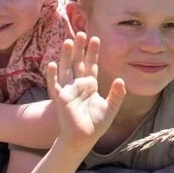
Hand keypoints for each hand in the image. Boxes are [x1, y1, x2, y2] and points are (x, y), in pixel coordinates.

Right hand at [46, 31, 125, 153]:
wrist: (83, 139)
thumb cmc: (95, 125)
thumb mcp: (110, 109)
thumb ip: (117, 95)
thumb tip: (121, 79)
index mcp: (90, 85)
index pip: (91, 64)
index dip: (93, 52)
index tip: (96, 38)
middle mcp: (78, 84)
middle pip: (78, 62)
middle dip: (79, 48)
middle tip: (82, 32)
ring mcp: (68, 90)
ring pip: (66, 68)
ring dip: (66, 55)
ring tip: (68, 41)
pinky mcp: (61, 98)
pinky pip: (55, 84)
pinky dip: (52, 75)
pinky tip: (52, 63)